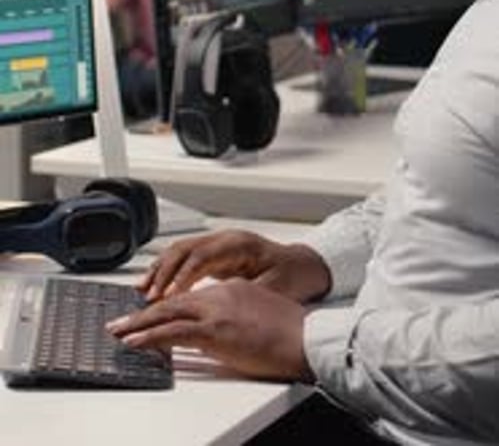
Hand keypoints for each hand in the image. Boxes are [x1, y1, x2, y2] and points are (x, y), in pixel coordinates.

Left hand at [107, 278, 313, 381]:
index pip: (189, 294)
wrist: (306, 337)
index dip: (165, 303)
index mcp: (231, 288)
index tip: (148, 311)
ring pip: (166, 312)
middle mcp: (220, 293)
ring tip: (118, 331)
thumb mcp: (259, 313)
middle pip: (172, 298)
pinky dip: (149, 335)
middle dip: (143, 310)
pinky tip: (134, 341)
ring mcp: (216, 310)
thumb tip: (222, 329)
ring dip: (138, 323)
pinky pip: (172, 332)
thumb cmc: (291, 332)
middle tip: (120, 320)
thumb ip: (237, 314)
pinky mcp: (214, 330)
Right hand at [138, 229, 331, 303]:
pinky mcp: (216, 254)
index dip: (181, 277)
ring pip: (180, 250)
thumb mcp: (272, 289)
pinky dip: (168, 271)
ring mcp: (220, 243)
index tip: (167, 296)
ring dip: (160, 270)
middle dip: (162, 272)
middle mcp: (226, 239)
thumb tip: (218, 309)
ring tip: (142, 291)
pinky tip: (156, 286)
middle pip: (184, 248)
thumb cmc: (295, 276)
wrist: (307, 267)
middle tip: (147, 296)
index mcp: (240, 244)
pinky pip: (185, 257)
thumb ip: (243, 296)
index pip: (201, 256)